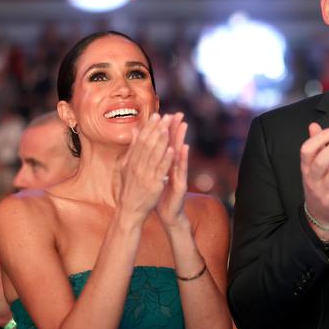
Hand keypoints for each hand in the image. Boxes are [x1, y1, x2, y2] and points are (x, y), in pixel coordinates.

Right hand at [117, 113, 174, 221]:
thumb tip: (135, 131)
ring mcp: (145, 175)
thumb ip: (132, 149)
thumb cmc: (129, 188)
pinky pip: (161, 169)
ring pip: (154, 154)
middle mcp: (137, 166)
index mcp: (130, 161)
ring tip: (169, 128)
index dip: (149, 127)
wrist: (130, 210)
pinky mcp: (154, 184)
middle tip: (166, 116)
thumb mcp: (126, 167)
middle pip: (148, 144)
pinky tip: (172, 149)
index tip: (156, 115)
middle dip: (157, 129)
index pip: (141, 140)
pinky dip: (166, 159)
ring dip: (162, 140)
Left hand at [156, 113, 189, 229]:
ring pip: (180, 154)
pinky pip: (181, 169)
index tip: (164, 114)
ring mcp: (179, 174)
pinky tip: (183, 147)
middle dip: (176, 129)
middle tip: (178, 114)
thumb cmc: (160, 194)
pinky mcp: (181, 183)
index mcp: (165, 165)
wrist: (168, 213)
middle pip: (174, 145)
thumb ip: (151, 161)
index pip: (165, 144)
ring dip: (181, 139)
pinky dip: (181, 158)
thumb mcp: (154, 175)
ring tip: (183, 125)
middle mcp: (174, 167)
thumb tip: (146, 148)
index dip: (165, 130)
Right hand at [300, 123, 328, 232]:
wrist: (318, 214)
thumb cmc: (319, 184)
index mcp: (306, 168)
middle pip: (319, 162)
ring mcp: (322, 192)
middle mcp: (312, 179)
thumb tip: (314, 125)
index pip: (306, 151)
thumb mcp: (313, 166)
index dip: (318, 139)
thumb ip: (315, 145)